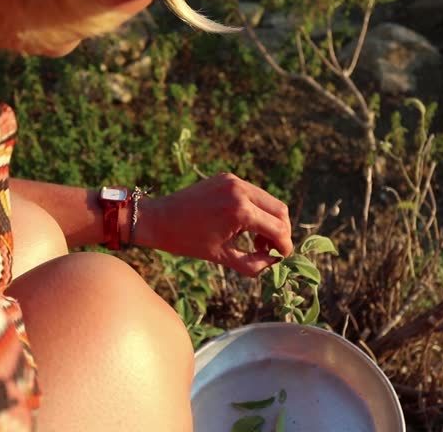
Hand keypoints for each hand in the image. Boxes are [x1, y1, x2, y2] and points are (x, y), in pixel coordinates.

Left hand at [136, 173, 293, 276]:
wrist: (158, 218)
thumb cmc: (187, 241)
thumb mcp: (223, 257)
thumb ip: (254, 264)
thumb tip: (275, 262)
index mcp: (240, 211)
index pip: (277, 228)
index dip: (284, 246)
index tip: (283, 258)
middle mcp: (240, 190)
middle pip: (280, 209)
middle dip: (281, 231)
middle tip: (272, 250)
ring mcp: (234, 181)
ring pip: (268, 200)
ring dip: (270, 220)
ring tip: (258, 241)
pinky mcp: (227, 177)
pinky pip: (253, 193)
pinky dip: (256, 210)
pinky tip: (245, 226)